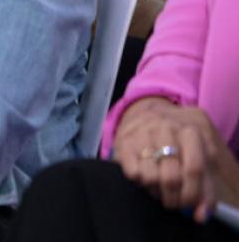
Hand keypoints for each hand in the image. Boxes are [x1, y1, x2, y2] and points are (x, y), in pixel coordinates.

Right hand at [113, 97, 237, 221]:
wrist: (149, 115)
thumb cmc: (180, 144)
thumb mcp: (201, 158)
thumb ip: (206, 188)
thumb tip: (200, 215)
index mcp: (190, 132)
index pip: (194, 169)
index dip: (193, 193)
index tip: (190, 205)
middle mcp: (166, 129)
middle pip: (171, 177)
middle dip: (173, 198)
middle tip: (173, 202)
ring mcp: (143, 133)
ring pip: (150, 178)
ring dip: (156, 191)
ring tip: (159, 189)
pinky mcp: (125, 141)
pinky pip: (133, 173)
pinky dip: (140, 181)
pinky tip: (145, 177)